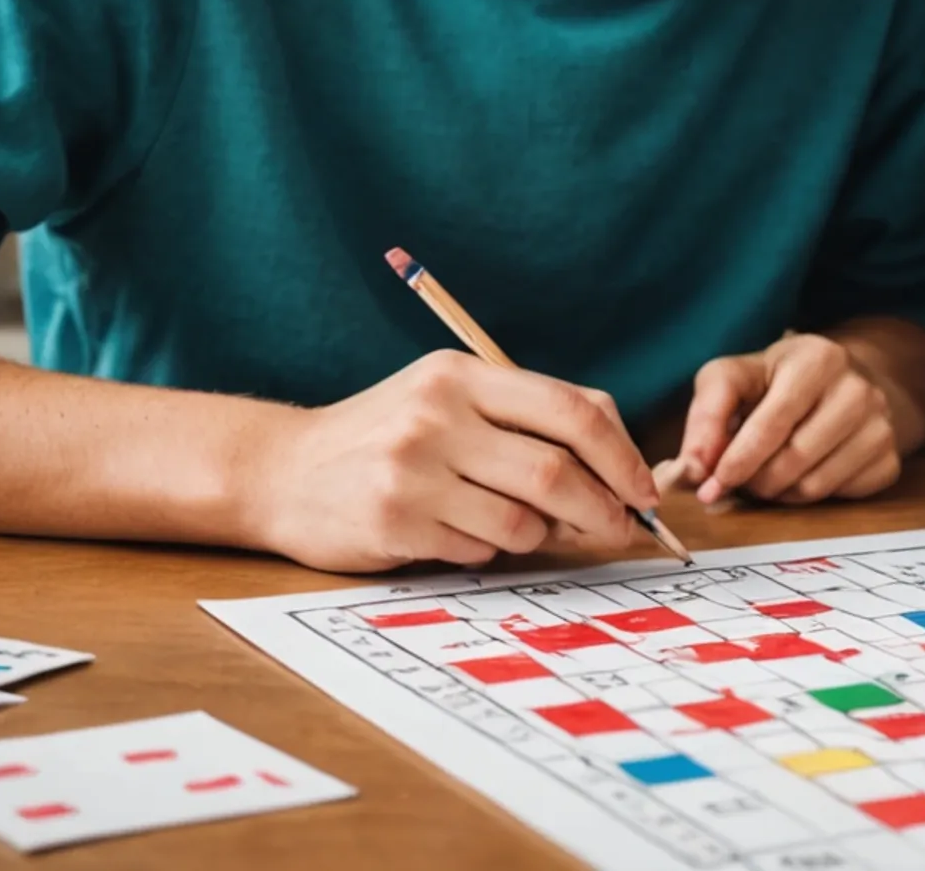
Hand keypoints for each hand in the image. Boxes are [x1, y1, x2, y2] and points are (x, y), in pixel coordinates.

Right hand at [247, 351, 658, 572]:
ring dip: (540, 534)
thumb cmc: (387, 438)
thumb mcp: (451, 401)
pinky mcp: (394, 520)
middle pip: (557, 470)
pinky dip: (488, 549)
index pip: (573, 409)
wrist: (280, 471)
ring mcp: (413, 467)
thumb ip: (528, 419)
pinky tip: (460, 534)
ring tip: (519, 527)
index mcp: (464, 375)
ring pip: (523, 519)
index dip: (622, 455)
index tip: (644, 491)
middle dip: (603, 509)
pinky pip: (478, 547)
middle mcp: (438, 413)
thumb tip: (621, 468)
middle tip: (619, 531)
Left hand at [656, 333, 901, 506]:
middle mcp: (858, 388)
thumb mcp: (737, 376)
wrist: (848, 383)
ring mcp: (881, 425)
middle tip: (739, 480)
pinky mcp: (889, 460)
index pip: (772, 423)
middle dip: (755, 480)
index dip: (736, 460)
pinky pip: (839, 497)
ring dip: (779, 493)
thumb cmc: (779, 382)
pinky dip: (810, 498)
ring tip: (768, 475)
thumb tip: (692, 470)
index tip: (711, 485)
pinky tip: (801, 476)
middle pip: (794, 458)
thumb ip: (707, 414)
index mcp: (817, 358)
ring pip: (815, 485)